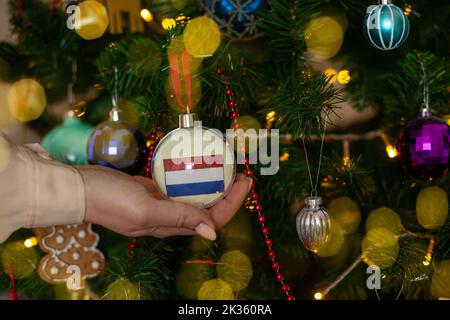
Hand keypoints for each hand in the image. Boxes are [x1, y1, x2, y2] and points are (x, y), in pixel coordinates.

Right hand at [77, 166, 252, 240]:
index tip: (245, 181)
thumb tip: (212, 232)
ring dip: (214, 183)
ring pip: (195, 196)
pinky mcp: (153, 189)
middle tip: (242, 171)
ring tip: (226, 165)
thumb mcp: (146, 210)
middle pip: (208, 207)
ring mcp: (161, 203)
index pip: (212, 219)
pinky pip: (179, 184)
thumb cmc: (111, 200)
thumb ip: (178, 218)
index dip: (233, 203)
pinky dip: (193, 176)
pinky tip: (198, 162)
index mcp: (171, 226)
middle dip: (229, 192)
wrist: (80, 187)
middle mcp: (170, 217)